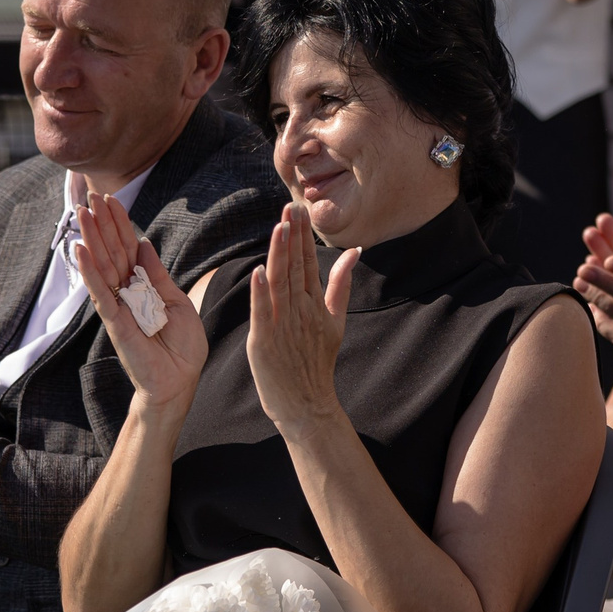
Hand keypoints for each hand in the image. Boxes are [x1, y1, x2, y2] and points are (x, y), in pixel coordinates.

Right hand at [71, 191, 207, 416]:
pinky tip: (80, 251)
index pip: (128, 248)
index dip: (120, 224)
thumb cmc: (181, 347)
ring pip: (102, 266)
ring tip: (80, 213)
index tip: (110, 199)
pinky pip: (100, 294)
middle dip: (101, 223)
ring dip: (91, 239)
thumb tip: (143, 243)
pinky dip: (90, 273)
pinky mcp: (115, 322)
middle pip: (111, 251)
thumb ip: (157, 275)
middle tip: (89, 194)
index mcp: (144, 286)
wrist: (180, 382)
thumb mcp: (177, 301)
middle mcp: (127, 293)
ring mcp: (118, 306)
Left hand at [246, 205, 356, 433]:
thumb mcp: (335, 322)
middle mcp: (300, 312)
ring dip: (279, 255)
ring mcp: (283, 327)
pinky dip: (261, 293)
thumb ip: (341, 286)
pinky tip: (259, 272)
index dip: (303, 236)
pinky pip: (263, 314)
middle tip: (290, 206)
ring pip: (280, 284)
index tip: (299, 209)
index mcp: (315, 304)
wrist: (308, 405)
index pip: (309, 263)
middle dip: (292, 236)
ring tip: (278, 228)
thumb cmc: (317, 364)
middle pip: (296, 268)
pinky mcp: (265, 343)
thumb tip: (353, 252)